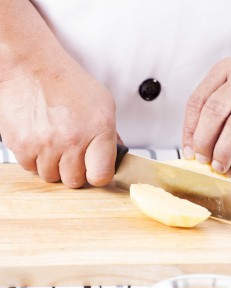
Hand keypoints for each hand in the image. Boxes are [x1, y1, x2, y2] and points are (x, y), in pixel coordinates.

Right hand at [0, 52, 116, 187]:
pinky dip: (36, 159)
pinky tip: (40, 140)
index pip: (101, 175)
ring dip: (54, 165)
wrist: (31, 67)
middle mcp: (72, 140)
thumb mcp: (102, 104)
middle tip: (73, 153)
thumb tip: (114, 157)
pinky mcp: (21, 145)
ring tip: (55, 143)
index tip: (96, 171)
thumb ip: (110, 135)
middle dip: (75, 171)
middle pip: (74, 181)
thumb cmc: (68, 83)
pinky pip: (30, 168)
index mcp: (98, 129)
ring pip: (51, 177)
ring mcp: (45, 144)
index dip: (98, 176)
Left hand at [182, 53, 230, 175]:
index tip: (187, 150)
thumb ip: (212, 110)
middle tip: (201, 159)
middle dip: (203, 140)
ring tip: (217, 166)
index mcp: (225, 69)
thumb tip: (194, 146)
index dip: (189, 130)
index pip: (197, 101)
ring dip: (222, 151)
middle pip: (215, 111)